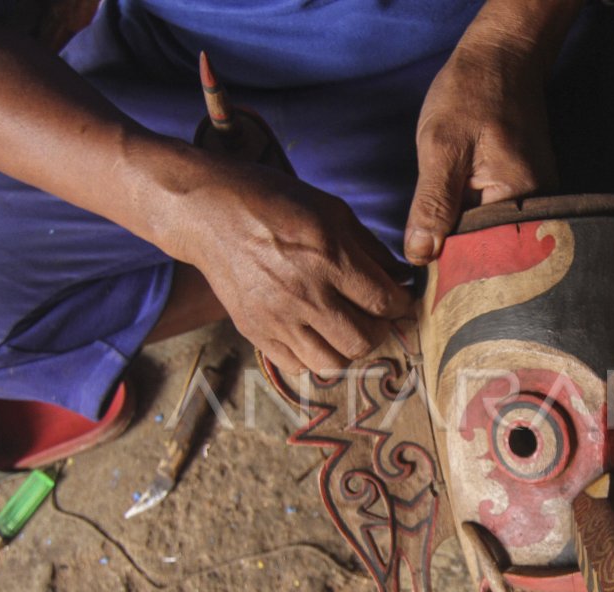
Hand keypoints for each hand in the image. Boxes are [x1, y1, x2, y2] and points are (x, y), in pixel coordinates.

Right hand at [173, 159, 412, 374]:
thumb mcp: (333, 211)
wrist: (211, 213)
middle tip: (374, 315)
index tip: (399, 300)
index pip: (385, 303)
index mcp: (330, 258)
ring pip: (333, 363)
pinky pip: (298, 366)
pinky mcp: (255, 332)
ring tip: (344, 327)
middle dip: (379, 330)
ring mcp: (277, 318)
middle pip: (364, 341)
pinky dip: (313, 356)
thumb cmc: (276, 204)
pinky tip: (314, 333)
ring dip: (347, 349)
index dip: (402, 305)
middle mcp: (305, 294)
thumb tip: (401, 277)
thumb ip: (371, 249)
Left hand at [403, 35, 558, 264]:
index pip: (484, 255)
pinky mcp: (525, 192)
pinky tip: (452, 224)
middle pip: (493, 252)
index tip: (425, 284)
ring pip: (492, 238)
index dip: (452, 270)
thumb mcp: (440, 147)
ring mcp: (535, 200)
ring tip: (435, 253)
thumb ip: (432, 204)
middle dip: (459, 261)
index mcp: (520, 199)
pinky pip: (496, 221)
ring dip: (464, 244)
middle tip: (425, 273)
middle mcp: (538, 206)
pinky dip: (473, 226)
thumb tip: (420, 256)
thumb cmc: (471, 93)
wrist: (502, 57)